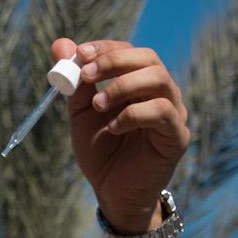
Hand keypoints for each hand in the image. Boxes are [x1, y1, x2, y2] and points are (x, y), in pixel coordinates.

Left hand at [51, 38, 190, 234]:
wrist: (112, 193)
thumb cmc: (101, 153)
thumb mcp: (81, 114)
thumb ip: (74, 82)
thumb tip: (60, 44)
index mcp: (140, 84)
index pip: (130, 51)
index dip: (105, 48)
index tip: (79, 55)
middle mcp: (161, 93)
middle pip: (148, 58)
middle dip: (115, 61)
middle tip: (87, 74)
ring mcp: (173, 113)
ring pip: (160, 80)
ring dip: (124, 86)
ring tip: (97, 104)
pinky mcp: (177, 137)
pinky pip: (163, 113)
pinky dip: (134, 114)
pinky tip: (113, 128)